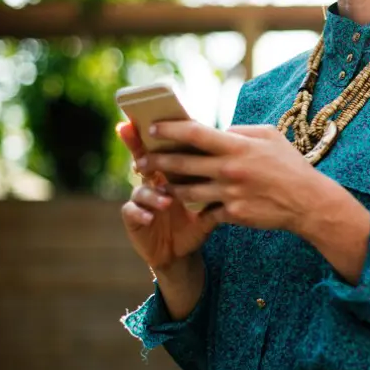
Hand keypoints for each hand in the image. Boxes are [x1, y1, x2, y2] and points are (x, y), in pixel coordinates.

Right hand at [117, 122, 215, 271]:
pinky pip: (131, 211)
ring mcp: (141, 199)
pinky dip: (140, 212)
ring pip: (140, 187)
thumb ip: (219, 178)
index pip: (165, 147)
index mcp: (172, 172)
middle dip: (137, 146)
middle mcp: (153, 181)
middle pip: (143, 158)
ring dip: (152, 192)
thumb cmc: (198, 220)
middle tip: (139, 139)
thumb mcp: (211, 199)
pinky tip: (150, 217)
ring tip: (166, 201)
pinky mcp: (134, 219)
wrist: (183, 251)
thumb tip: (238, 154)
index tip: (153, 118)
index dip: (157, 133)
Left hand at [136, 122, 357, 233]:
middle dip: (156, 161)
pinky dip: (196, 206)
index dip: (169, 129)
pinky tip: (188, 203)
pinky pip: (205, 210)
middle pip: (181, 164)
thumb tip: (219, 130)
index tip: (152, 129)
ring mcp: (229, 194)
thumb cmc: (289, 164)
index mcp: (237, 146)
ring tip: (159, 183)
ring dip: (169, 186)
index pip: (194, 133)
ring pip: (186, 191)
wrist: (307, 202)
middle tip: (141, 160)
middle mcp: (229, 169)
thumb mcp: (269, 136)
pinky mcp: (232, 214)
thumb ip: (241, 131)